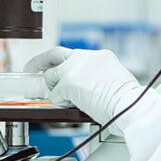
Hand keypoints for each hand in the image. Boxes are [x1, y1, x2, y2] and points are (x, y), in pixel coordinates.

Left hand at [24, 47, 144, 121]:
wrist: (131, 106)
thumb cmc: (127, 102)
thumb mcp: (112, 81)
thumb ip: (94, 78)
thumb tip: (80, 88)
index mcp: (101, 57)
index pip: (74, 55)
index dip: (61, 63)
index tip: (54, 67)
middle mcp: (88, 57)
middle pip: (56, 55)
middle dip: (39, 62)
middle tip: (30, 70)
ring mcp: (76, 68)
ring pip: (52, 76)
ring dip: (56, 91)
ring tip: (69, 101)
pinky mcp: (69, 82)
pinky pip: (54, 94)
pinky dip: (60, 102)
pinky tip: (73, 106)